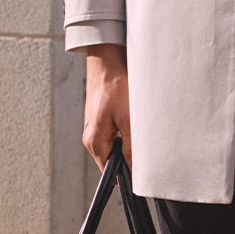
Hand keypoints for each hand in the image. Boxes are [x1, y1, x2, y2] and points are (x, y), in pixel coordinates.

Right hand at [82, 44, 130, 171]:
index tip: (142, 171)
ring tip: (138, 129)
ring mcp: (94, 127)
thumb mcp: (128, 119)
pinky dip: (126, 130)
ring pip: (115, 146)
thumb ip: (131, 148)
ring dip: (128, 142)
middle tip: (144, 145)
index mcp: (93, 141)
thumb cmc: (115, 85)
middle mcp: (90, 136)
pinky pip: (115, 133)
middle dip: (129, 156)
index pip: (109, 171)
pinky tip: (133, 120)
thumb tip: (134, 171)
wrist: (107, 59)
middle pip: (113, 159)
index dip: (126, 173)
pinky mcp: (100, 118)